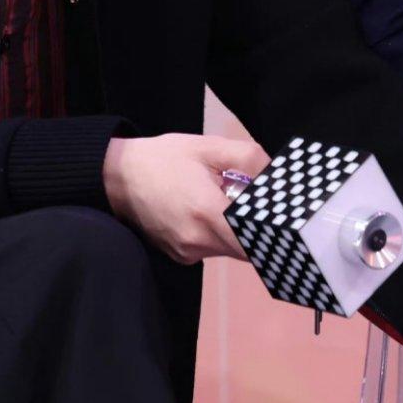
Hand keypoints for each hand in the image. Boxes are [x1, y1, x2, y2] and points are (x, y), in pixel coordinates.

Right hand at [102, 133, 268, 263]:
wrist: (117, 176)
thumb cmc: (164, 158)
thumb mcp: (207, 146)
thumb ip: (248, 158)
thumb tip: (276, 176)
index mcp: (208, 212)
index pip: (257, 240)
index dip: (275, 233)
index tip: (285, 219)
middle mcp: (198, 241)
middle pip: (246, 248)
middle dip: (256, 228)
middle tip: (255, 204)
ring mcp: (187, 253)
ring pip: (229, 250)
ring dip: (235, 231)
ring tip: (223, 202)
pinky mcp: (178, 256)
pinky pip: (210, 250)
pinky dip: (215, 235)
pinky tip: (203, 212)